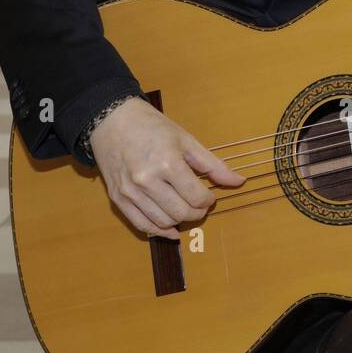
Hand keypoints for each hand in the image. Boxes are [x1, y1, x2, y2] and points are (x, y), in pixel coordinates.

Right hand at [90, 98, 244, 238]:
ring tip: (186, 211)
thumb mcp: (186, 140)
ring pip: (163, 222)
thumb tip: (239, 181)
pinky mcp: (117, 198)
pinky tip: (171, 229)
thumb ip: (213, 165)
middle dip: (198, 213)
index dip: (209, 200)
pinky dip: (159, 231)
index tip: (209, 195)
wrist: (112, 121)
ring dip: (180, 222)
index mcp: (167, 163)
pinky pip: (141, 224)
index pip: (197, 197)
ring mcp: (130, 191)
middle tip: (201, 205)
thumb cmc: (152, 127)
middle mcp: (147, 180)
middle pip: (181, 213)